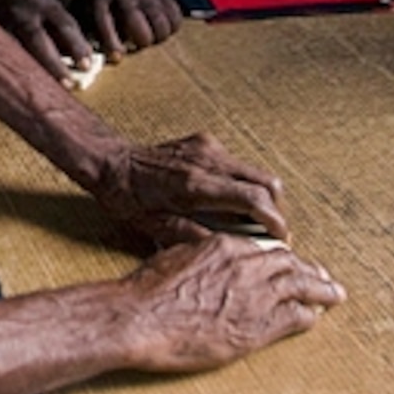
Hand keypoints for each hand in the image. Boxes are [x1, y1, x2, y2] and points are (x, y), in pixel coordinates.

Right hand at [0, 0, 98, 77]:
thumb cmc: (25, 3)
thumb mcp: (47, 5)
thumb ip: (61, 28)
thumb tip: (80, 58)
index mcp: (43, 3)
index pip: (64, 25)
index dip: (77, 46)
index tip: (87, 65)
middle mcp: (23, 13)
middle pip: (38, 40)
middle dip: (55, 64)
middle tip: (69, 84)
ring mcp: (3, 25)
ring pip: (18, 51)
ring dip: (34, 72)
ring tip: (47, 91)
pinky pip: (5, 56)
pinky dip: (17, 69)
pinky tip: (26, 84)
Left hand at [73, 0, 183, 57]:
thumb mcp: (84, 1)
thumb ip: (81, 24)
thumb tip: (80, 53)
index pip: (106, 23)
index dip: (113, 43)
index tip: (118, 57)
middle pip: (142, 30)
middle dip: (142, 42)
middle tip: (138, 42)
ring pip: (162, 26)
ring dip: (158, 37)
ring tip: (151, 35)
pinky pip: (176, 18)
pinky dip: (171, 28)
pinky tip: (161, 26)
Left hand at [88, 131, 288, 249]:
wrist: (111, 162)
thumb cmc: (128, 197)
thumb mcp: (154, 228)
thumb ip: (193, 238)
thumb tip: (230, 251)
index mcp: (195, 185)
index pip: (253, 198)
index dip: (275, 219)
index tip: (282, 237)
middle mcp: (207, 161)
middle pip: (266, 182)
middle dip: (275, 208)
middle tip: (270, 231)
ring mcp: (208, 148)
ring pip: (255, 171)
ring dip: (260, 196)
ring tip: (250, 219)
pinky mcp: (206, 142)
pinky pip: (237, 164)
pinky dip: (241, 183)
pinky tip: (226, 200)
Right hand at [120, 234, 344, 371]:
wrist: (139, 317)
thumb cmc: (147, 289)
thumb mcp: (174, 255)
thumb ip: (198, 253)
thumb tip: (204, 257)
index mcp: (226, 246)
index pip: (265, 249)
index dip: (283, 256)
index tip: (291, 262)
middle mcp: (246, 267)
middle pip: (290, 264)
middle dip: (309, 270)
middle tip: (323, 277)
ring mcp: (253, 297)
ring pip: (300, 287)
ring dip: (321, 290)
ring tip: (334, 294)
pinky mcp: (254, 327)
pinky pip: (293, 317)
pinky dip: (308, 315)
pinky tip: (315, 316)